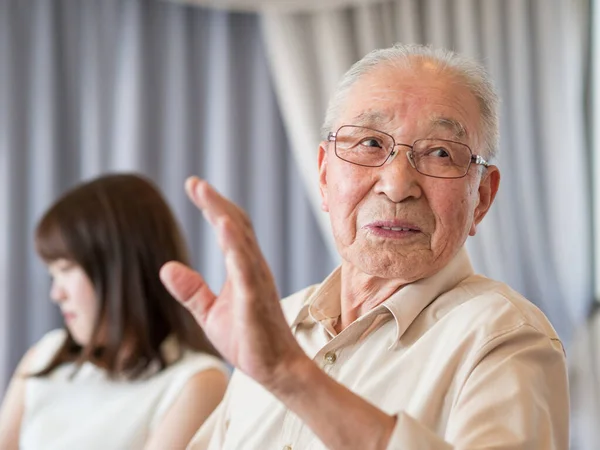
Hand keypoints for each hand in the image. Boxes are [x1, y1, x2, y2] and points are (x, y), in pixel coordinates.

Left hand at [160, 177, 305, 386]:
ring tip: (205, 193)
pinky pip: (246, 268)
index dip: (213, 207)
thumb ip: (191, 290)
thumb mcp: (209, 313)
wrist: (275, 370)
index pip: (229, 229)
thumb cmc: (248, 340)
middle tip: (195, 183)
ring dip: (223, 214)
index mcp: (243, 269)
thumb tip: (166, 267)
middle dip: (215, 202)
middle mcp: (253, 268)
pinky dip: (236, 245)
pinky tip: (224, 227)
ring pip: (241, 240)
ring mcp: (257, 282)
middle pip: (236, 225)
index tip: (194, 187)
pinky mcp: (256, 299)